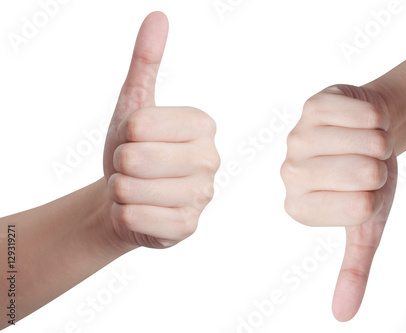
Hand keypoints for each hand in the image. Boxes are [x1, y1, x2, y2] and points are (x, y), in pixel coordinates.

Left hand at [102, 12, 219, 248]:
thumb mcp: (134, 106)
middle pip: (134, 157)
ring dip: (121, 190)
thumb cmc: (132, 150)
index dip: (126, 134)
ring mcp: (203, 196)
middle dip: (120, 164)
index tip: (139, 141)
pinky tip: (142, 211)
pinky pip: (136, 217)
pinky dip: (126, 214)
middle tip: (135, 168)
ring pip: (131, 189)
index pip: (140, 124)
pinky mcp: (188, 227)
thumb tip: (158, 17)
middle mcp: (211, 158)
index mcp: (203, 125)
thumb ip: (147, 62)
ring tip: (138, 189)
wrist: (125, 198)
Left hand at [280, 84, 397, 320]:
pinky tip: (359, 120)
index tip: (362, 189)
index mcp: (299, 207)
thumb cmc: (368, 180)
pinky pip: (364, 113)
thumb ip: (352, 269)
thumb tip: (344, 316)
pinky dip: (376, 117)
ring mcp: (298, 135)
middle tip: (364, 163)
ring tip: (363, 143)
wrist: (373, 133)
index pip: (359, 207)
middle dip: (380, 168)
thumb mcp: (365, 226)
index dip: (375, 195)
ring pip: (368, 141)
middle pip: (363, 173)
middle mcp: (290, 173)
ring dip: (380, 142)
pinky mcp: (313, 104)